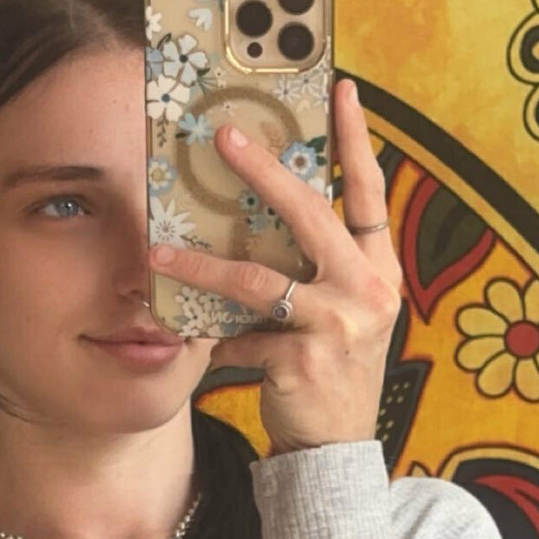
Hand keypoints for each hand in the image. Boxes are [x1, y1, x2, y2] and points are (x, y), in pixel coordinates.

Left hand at [148, 76, 402, 455]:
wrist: (334, 447)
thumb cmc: (331, 369)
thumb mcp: (340, 311)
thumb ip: (317, 267)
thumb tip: (259, 212)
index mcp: (379, 270)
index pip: (371, 194)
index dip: (357, 143)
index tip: (344, 91)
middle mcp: (367, 290)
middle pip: (313, 216)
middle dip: (266, 172)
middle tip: (223, 137)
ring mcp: (338, 326)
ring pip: (258, 280)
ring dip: (202, 265)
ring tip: (159, 251)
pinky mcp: (302, 360)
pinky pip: (241, 336)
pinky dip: (214, 338)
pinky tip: (196, 340)